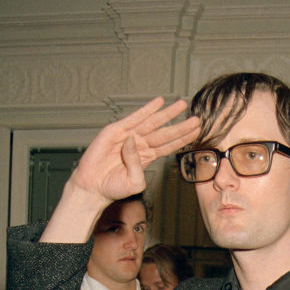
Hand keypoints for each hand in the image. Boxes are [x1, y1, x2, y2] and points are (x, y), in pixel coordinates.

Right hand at [41, 98, 200, 242]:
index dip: (183, 138)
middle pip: (165, 133)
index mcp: (147, 158)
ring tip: (181, 105)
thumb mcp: (134, 182)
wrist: (92, 187)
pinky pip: (134, 117)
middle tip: (196, 118)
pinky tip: (158, 102)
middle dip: (181, 125)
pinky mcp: (116, 131)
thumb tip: (134, 140)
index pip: (169, 146)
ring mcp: (129, 136)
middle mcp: (140, 145)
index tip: (197, 132)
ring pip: (153, 123)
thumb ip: (138, 165)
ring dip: (167, 113)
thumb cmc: (113, 187)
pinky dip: (146, 109)